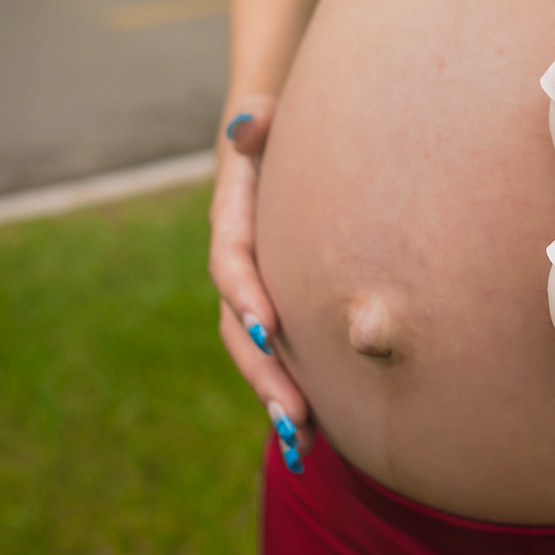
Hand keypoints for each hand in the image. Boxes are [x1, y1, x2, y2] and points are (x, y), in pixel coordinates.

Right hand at [210, 94, 313, 470]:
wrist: (283, 146)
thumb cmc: (284, 129)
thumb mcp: (271, 116)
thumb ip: (259, 121)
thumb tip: (247, 126)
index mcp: (233, 218)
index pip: (231, 260)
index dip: (245, 294)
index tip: (270, 329)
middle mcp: (240, 263)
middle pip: (240, 325)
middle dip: (263, 372)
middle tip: (291, 413)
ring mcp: (258, 290)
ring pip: (258, 351)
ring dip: (276, 395)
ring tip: (303, 439)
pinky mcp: (283, 308)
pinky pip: (284, 355)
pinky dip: (297, 392)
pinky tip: (322, 435)